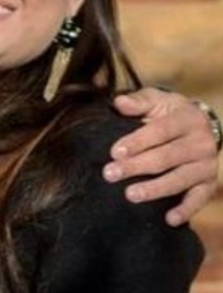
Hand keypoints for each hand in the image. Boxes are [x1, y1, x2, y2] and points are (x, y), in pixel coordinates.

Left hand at [103, 87, 218, 225]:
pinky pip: (199, 199)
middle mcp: (201, 143)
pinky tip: (169, 219)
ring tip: (130, 195)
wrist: (201, 123)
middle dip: (136, 167)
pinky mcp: (209, 183)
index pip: (160, 131)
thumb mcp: (157, 99)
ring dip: (154, 189)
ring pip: (179, 179)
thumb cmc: (170, 111)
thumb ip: (138, 101)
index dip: (137, 142)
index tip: (114, 152)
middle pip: (166, 157)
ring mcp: (206, 165)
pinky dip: (186, 210)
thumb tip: (119, 102)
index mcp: (186, 119)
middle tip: (110, 174)